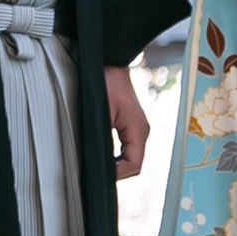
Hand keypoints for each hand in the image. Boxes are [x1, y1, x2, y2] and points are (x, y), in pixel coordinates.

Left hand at [104, 63, 147, 180]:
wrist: (108, 60)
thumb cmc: (104, 81)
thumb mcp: (100, 113)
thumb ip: (102, 138)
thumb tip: (99, 161)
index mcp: (138, 129)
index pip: (134, 164)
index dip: (118, 174)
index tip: (100, 175)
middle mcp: (141, 131)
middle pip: (133, 164)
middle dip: (116, 172)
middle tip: (95, 174)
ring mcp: (137, 128)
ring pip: (130, 157)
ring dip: (116, 164)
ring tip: (97, 168)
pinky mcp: (130, 124)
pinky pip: (127, 148)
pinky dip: (116, 155)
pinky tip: (102, 156)